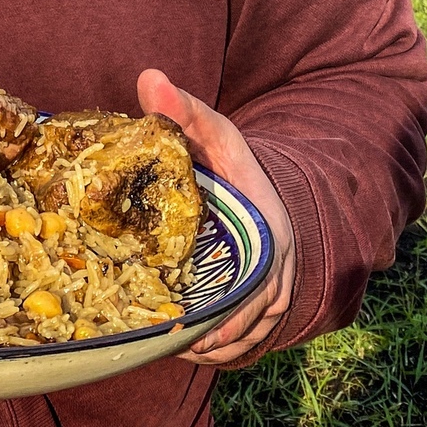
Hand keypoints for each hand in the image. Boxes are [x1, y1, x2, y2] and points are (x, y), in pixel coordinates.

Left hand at [137, 68, 294, 368]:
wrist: (255, 187)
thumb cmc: (232, 164)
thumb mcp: (214, 135)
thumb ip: (184, 112)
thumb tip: (149, 76)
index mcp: (271, 235)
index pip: (260, 287)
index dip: (231, 314)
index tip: (195, 328)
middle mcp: (277, 272)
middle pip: (249, 320)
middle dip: (212, 339)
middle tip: (170, 343)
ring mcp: (269, 293)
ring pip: (244, 336)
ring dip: (210, 348)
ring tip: (169, 349)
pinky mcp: (257, 306)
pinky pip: (242, 339)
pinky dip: (216, 349)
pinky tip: (181, 350)